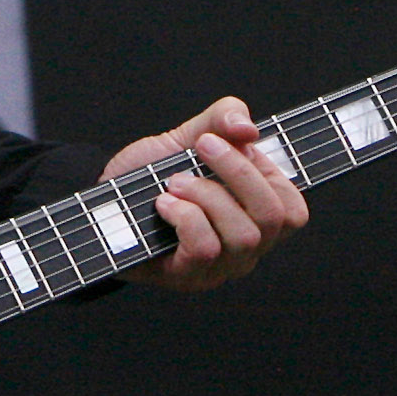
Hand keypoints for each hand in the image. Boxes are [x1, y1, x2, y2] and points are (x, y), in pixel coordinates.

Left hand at [106, 98, 306, 289]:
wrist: (103, 197)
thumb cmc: (151, 172)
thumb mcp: (189, 135)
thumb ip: (223, 119)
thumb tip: (248, 128)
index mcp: (255, 216)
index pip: (293, 208)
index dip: (267, 171)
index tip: (229, 142)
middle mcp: (247, 247)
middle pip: (275, 218)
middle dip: (238, 172)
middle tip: (201, 148)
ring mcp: (220, 266)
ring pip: (242, 236)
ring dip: (206, 195)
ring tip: (174, 181)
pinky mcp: (188, 276)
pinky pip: (206, 249)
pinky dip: (185, 216)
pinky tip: (163, 204)